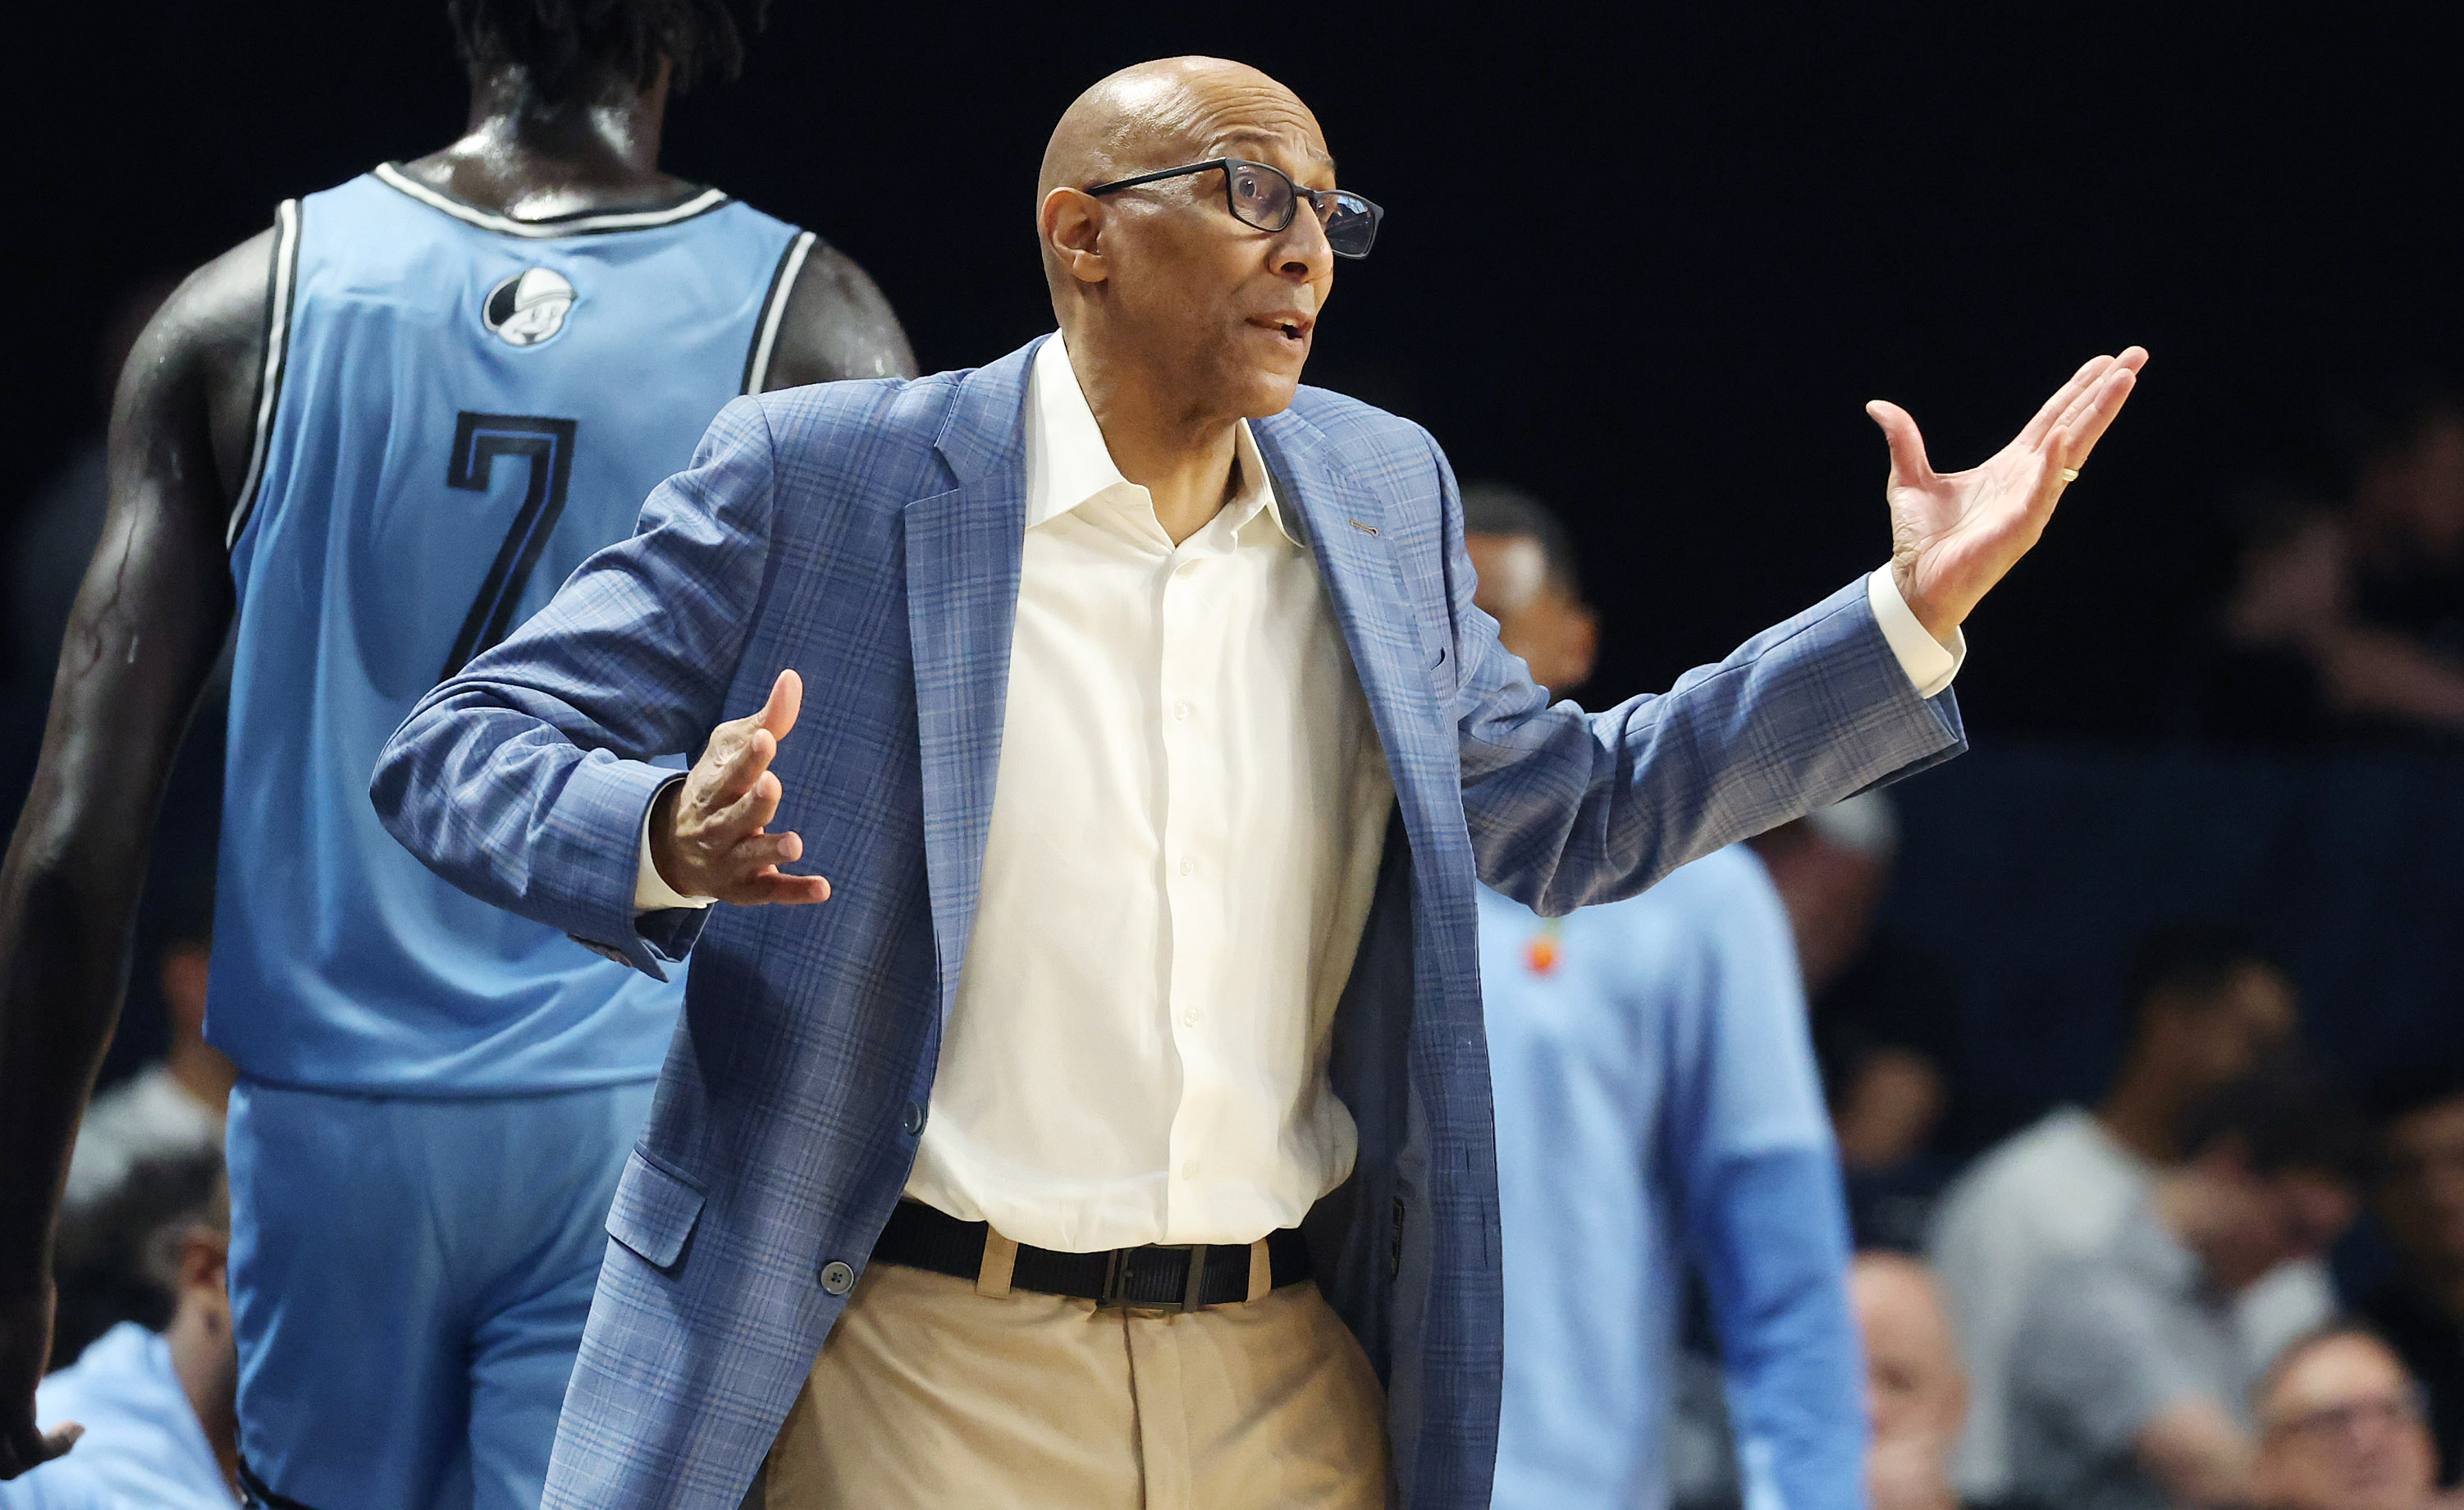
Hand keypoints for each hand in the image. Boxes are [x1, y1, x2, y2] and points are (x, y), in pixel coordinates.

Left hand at [1, 1284, 80, 1478]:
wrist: (6, 1283)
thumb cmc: (4, 1311)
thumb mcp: (4, 1363)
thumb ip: (10, 1389)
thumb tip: (25, 1411)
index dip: (6, 1453)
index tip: (40, 1431)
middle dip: (22, 1459)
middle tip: (54, 1435)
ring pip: (8, 1468)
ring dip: (45, 1455)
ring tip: (69, 1431)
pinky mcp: (10, 1402)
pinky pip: (34, 1450)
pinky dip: (60, 1447)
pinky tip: (78, 1427)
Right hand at [648, 670, 832, 905]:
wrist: (673, 849)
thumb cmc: (716, 786)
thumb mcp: (731, 750)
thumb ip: (768, 720)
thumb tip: (793, 677)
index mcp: (715, 788)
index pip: (731, 771)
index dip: (748, 757)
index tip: (765, 738)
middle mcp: (718, 825)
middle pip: (735, 815)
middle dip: (754, 802)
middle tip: (772, 783)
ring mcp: (731, 859)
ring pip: (750, 856)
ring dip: (770, 850)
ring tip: (794, 843)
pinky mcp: (748, 888)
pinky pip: (771, 892)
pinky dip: (795, 891)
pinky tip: (823, 888)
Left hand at [1870, 346, 2147, 638]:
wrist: (1915, 583)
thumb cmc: (1921, 538)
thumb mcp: (1908, 479)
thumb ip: (1904, 441)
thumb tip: (1879, 406)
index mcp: (2010, 467)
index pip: (2052, 419)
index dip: (2077, 390)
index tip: (2104, 362)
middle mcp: (2029, 480)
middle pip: (2074, 426)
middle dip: (2105, 393)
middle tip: (2136, 356)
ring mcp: (2030, 503)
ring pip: (2071, 451)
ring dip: (2097, 416)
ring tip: (2122, 381)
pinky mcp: (2019, 528)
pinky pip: (2041, 492)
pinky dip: (2053, 464)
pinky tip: (2066, 435)